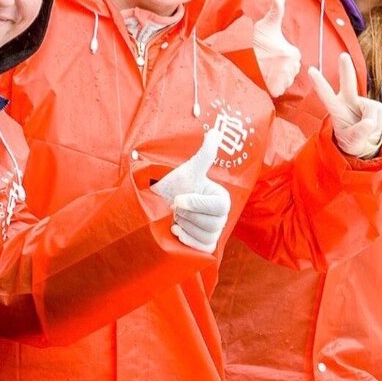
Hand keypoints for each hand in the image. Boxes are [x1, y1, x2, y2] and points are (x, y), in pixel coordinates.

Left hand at [151, 129, 231, 252]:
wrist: (159, 204)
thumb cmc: (173, 186)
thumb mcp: (189, 170)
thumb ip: (205, 154)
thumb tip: (215, 132)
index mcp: (222, 199)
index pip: (217, 208)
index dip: (195, 204)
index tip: (178, 199)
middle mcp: (222, 218)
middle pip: (211, 224)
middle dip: (187, 215)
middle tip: (175, 208)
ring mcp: (214, 233)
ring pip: (205, 235)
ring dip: (185, 226)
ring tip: (175, 217)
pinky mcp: (205, 246)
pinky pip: (203, 248)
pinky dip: (188, 241)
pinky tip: (175, 231)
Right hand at [252, 0, 301, 97]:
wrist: (237, 55)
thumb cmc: (253, 39)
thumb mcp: (267, 23)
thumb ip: (277, 7)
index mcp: (292, 53)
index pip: (293, 58)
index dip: (282, 55)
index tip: (270, 53)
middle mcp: (290, 67)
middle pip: (290, 70)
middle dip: (281, 67)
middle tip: (266, 61)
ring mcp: (282, 79)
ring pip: (285, 80)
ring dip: (277, 77)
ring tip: (264, 69)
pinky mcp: (274, 90)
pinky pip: (278, 90)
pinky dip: (272, 86)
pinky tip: (263, 78)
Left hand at [309, 52, 381, 158]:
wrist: (364, 141)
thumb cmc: (351, 139)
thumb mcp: (351, 140)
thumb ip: (359, 132)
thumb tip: (370, 123)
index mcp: (336, 108)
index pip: (325, 95)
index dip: (319, 83)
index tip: (310, 71)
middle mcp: (349, 100)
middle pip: (348, 83)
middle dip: (346, 69)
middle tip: (343, 56)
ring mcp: (363, 101)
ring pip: (371, 111)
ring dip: (372, 124)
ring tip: (366, 129)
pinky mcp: (376, 105)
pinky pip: (381, 114)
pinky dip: (379, 124)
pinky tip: (373, 125)